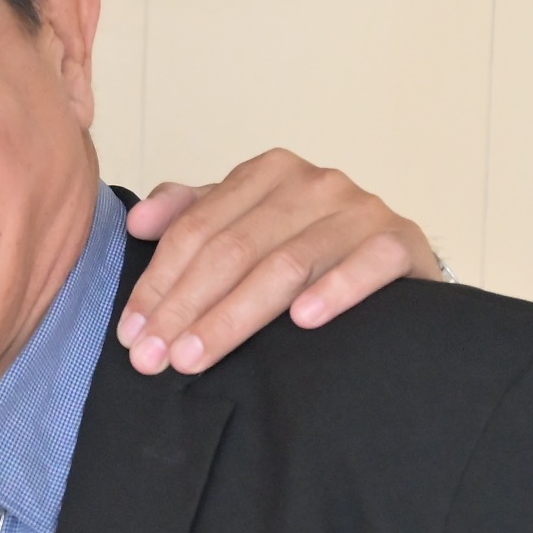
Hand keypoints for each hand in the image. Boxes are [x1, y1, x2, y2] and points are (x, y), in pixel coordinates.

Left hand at [118, 150, 443, 374]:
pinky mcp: (401, 240)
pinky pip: (369, 263)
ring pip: (287, 264)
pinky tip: (304, 321)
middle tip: (153, 358)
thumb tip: (138, 223)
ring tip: (196, 357)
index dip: (158, 284)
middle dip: (185, 308)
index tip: (131, 334)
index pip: (196, 229)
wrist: (396, 265)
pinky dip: (336, 289)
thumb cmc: (311, 251)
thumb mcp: (244, 226)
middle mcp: (314, 184)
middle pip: (233, 249)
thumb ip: (191, 217)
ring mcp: (359, 210)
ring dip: (235, 316)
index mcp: (267, 174)